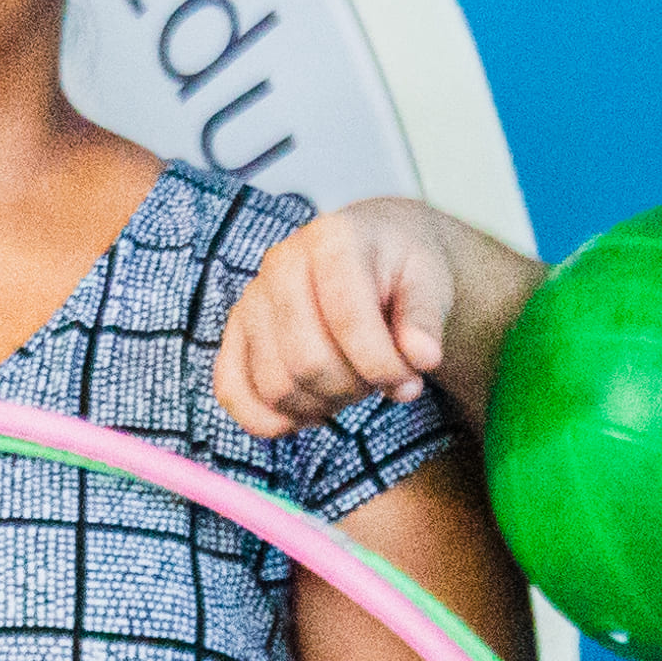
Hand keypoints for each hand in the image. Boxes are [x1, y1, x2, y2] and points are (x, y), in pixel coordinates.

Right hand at [216, 200, 472, 437]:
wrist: (373, 252)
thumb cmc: (402, 270)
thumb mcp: (430, 283)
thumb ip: (426, 321)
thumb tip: (422, 358)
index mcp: (332, 241)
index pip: (347, 321)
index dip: (384, 366)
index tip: (411, 379)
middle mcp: (281, 264)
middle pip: (307, 362)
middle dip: (354, 389)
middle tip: (380, 382)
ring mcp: (251, 299)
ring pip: (275, 386)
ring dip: (321, 405)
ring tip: (351, 386)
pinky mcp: (235, 332)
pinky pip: (231, 390)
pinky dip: (268, 419)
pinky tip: (310, 414)